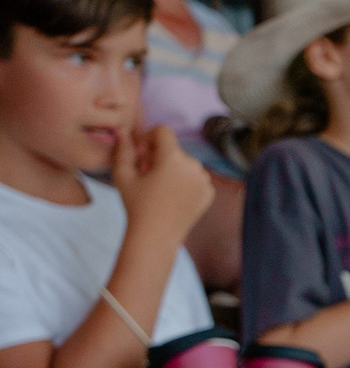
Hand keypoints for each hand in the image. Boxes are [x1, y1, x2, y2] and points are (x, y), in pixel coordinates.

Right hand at [115, 124, 213, 238]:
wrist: (157, 236)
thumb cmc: (137, 205)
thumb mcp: (124, 175)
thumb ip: (123, 149)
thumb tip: (122, 131)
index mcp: (173, 158)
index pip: (163, 131)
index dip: (148, 137)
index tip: (140, 153)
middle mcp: (194, 165)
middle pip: (173, 148)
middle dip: (158, 155)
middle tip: (144, 173)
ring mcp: (205, 180)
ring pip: (185, 163)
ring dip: (171, 167)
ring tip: (157, 185)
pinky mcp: (210, 193)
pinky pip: (195, 178)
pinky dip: (184, 181)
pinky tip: (172, 195)